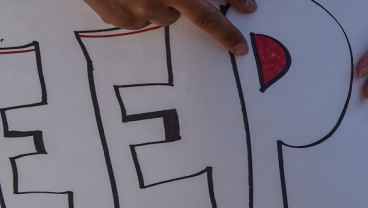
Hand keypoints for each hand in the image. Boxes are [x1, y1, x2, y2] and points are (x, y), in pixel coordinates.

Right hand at [80, 0, 257, 54]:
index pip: (209, 2)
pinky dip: (138, 8)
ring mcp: (138, 11)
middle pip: (199, 17)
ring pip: (166, 16)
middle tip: (236, 44)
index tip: (250, 7)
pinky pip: (138, 20)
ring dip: (165, 5)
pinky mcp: (117, 19)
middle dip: (222, 30)